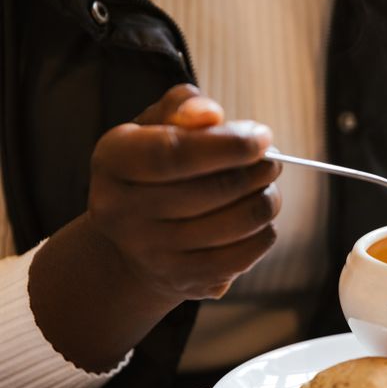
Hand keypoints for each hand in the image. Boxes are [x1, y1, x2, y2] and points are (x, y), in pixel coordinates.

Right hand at [87, 84, 281, 299]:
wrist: (134, 242)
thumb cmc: (156, 169)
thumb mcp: (157, 126)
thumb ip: (183, 107)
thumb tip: (209, 115)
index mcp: (113, 161)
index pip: (174, 153)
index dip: (228, 145)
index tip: (262, 137)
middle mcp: (122, 211)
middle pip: (214, 190)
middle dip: (258, 171)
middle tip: (273, 160)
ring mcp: (151, 252)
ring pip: (237, 223)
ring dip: (267, 200)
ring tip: (266, 186)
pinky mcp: (183, 280)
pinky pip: (245, 254)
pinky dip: (264, 231)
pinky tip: (258, 218)